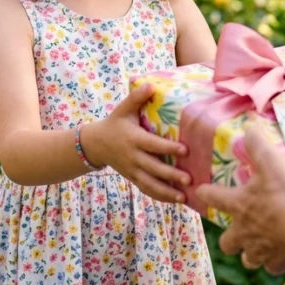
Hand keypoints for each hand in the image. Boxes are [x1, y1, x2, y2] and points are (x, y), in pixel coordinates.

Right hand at [83, 83, 191, 203]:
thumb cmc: (114, 124)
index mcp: (133, 139)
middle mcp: (133, 157)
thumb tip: (151, 84)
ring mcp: (132, 170)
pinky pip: (146, 190)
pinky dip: (160, 197)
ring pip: (150, 184)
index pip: (152, 145)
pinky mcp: (132, 178)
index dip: (168, 148)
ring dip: (167, 192)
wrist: (95, 144)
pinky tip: (175, 200)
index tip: (185, 150)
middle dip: (171, 175)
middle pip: (153, 168)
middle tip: (189, 179)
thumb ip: (136, 97)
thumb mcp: (122, 109)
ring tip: (184, 197)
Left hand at [196, 122, 284, 274]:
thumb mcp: (271, 162)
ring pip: (248, 258)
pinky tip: (283, 255)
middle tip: (238, 231)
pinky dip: (275, 262)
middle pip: (226, 243)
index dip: (206, 192)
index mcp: (238, 205)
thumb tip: (249, 127)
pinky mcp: (277, 263)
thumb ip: (258, 144)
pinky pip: (272, 266)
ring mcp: (259, 250)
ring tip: (261, 246)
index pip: (213, 197)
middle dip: (229, 239)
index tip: (201, 190)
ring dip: (251, 253)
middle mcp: (243, 232)